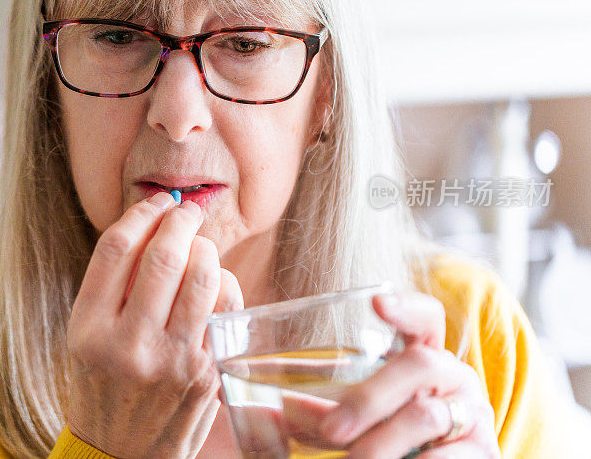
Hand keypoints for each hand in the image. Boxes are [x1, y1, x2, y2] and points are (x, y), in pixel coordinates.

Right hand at [65, 192, 242, 458]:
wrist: (121, 453)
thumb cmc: (103, 385)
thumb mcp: (85, 337)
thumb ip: (111, 285)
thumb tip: (154, 224)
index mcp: (88, 329)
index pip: (116, 248)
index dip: (142, 212)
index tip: (157, 203)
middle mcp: (128, 345)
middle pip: (163, 256)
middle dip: (181, 220)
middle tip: (186, 212)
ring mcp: (173, 361)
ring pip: (202, 275)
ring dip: (206, 248)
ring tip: (199, 248)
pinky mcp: (207, 371)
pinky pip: (226, 305)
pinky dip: (224, 283)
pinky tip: (213, 286)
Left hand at [314, 291, 500, 457]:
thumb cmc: (392, 435)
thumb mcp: (361, 416)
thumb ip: (320, 409)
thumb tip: (262, 404)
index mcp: (424, 358)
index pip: (427, 318)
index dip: (406, 306)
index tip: (376, 302)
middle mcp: (454, 378)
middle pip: (420, 363)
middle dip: (369, 397)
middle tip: (331, 430)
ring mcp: (473, 415)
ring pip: (426, 416)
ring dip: (380, 442)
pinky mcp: (484, 454)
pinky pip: (449, 458)